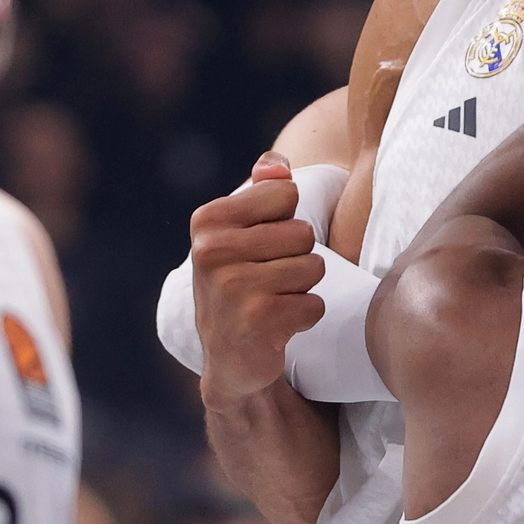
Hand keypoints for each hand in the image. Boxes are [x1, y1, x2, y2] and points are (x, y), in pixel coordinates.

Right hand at [189, 155, 325, 398]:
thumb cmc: (243, 282)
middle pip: (304, 233)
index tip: (262, 248)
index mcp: (208, 220)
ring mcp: (233, 286)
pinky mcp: (258, 320)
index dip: (287, 222)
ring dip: (303, 288)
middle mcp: (212, 251)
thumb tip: (277, 166)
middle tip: (269, 280)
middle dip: (298, 258)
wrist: (230, 356)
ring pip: (314, 268)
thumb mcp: (242, 232)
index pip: (287, 194)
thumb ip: (263, 191)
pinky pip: (315, 304)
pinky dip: (305, 316)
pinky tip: (278, 324)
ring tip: (273, 299)